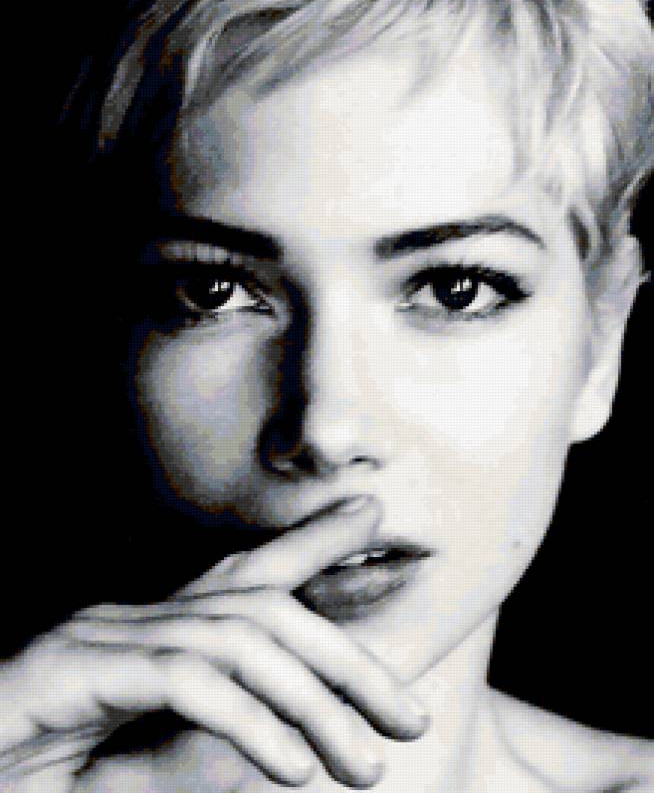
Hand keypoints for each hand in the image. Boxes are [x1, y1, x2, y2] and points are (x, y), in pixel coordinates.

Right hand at [0, 497, 428, 790]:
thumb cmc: (37, 774)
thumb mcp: (137, 764)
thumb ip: (207, 744)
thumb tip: (296, 751)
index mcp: (147, 632)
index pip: (244, 574)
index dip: (311, 541)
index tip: (372, 517)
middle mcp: (127, 619)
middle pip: (261, 609)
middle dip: (346, 661)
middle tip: (410, 720)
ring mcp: (97, 639)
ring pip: (236, 641)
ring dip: (313, 704)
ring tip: (366, 768)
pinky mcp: (70, 673)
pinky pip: (185, 681)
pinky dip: (249, 720)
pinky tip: (293, 768)